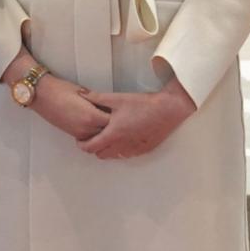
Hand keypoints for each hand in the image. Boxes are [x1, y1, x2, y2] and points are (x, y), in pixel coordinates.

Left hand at [79, 83, 194, 160]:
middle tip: (95, 135)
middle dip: (94, 147)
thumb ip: (98, 98)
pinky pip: (126, 154)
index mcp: (113, 134)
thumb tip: (82, 94)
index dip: (82, 144)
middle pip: (100, 154)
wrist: (168, 110)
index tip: (81, 139)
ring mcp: (133, 149)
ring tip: (110, 135)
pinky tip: (125, 136)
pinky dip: (121, 149)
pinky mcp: (143, 150)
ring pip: (113, 156)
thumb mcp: (118, 99)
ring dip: (108, 149)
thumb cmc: (144, 105)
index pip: (90, 147)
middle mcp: (122, 145)